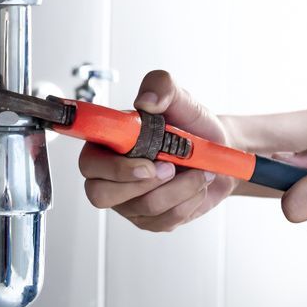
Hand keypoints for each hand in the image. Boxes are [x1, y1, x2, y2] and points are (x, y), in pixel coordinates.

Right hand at [79, 70, 236, 231]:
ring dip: (179, 188)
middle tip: (171, 167)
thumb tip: (147, 102)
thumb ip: (160, 86)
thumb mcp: (178, 98)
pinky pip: (164, 220)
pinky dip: (189, 200)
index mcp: (106, 145)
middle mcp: (109, 176)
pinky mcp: (151, 220)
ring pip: (142, 208)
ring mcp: (128, 202)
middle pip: (100, 195)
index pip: (88, 163)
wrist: (218, 150)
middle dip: (141, 183)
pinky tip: (196, 185)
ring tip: (197, 170)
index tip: (145, 161)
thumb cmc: (190, 125)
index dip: (110, 167)